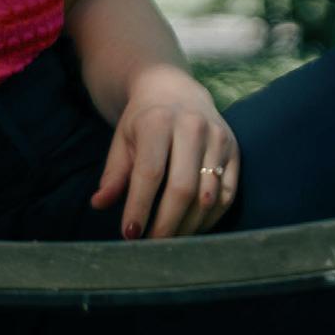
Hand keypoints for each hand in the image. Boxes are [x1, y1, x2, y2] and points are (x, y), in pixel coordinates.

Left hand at [89, 66, 239, 239]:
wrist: (175, 90)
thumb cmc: (143, 121)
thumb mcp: (122, 140)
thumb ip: (113, 174)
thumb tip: (99, 204)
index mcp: (158, 121)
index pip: (150, 173)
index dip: (139, 207)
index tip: (129, 234)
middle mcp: (192, 126)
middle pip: (183, 188)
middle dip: (166, 224)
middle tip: (153, 245)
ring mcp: (218, 138)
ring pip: (208, 195)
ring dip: (189, 226)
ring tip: (171, 241)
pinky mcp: (235, 150)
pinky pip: (227, 193)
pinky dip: (211, 217)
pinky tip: (193, 228)